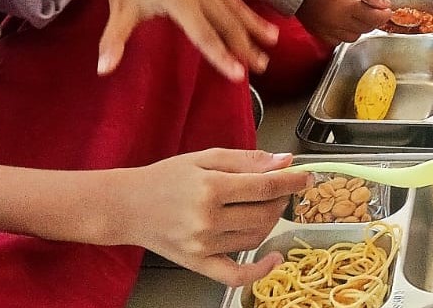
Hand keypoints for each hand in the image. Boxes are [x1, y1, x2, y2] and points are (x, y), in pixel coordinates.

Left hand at [92, 0, 279, 79]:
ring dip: (254, 21)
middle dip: (245, 45)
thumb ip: (114, 41)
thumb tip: (102, 70)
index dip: (221, 56)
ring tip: (273, 38)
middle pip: (226, 22)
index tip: (238, 75)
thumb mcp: (119, 12)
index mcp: (179, 1)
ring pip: (235, 3)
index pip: (204, 35)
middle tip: (262, 66)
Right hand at [115, 150, 310, 285]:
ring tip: (264, 208)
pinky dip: (260, 270)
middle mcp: (208, 220)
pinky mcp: (198, 264)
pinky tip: (275, 259)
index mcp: (211, 188)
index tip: (306, 177)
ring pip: (256, 237)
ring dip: (270, 222)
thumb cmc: (165, 178)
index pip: (265, 188)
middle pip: (264, 213)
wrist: (127, 206)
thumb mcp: (205, 157)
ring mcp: (203, 246)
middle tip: (279, 189)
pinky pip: (235, 275)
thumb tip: (284, 161)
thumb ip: (247, 159)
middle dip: (280, 199)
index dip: (291, 182)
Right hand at [297, 0, 391, 42]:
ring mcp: (327, 29)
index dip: (384, 15)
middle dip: (373, 21)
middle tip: (375, 11)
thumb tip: (383, 3)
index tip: (387, 11)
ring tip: (359, 16)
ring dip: (359, 29)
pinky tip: (344, 24)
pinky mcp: (318, 32)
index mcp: (348, 7)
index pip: (374, 18)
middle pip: (365, 29)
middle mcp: (338, 21)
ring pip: (352, 38)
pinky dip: (344, 35)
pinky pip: (336, 41)